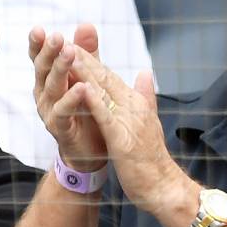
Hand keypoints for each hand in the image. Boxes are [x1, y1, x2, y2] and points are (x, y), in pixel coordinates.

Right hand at [30, 25, 106, 171]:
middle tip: (57, 36)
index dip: (38, 45)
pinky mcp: (59, 127)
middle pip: (43, 69)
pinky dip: (72, 98)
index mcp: (49, 80)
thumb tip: (86, 24)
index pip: (40, 58)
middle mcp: (44, 94)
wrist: (91, 150)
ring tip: (70, 53)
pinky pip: (63, 111)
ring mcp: (49, 111)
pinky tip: (81, 87)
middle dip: (49, 52)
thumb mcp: (89, 78)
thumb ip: (87, 54)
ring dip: (60, 70)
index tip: (39, 28)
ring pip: (52, 87)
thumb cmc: (87, 111)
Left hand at [65, 47, 187, 214]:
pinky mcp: (122, 138)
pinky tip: (80, 88)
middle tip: (63, 40)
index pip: (111, 77)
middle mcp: (134, 108)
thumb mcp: (148, 122)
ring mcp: (129, 122)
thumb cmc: (153, 158)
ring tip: (68, 54)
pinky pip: (105, 116)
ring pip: (104, 92)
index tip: (72, 45)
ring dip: (85, 72)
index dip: (91, 60)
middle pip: (106, 78)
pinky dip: (93, 101)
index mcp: (137, 104)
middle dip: (84, 59)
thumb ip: (146, 96)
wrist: (163, 185)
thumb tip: (145, 74)